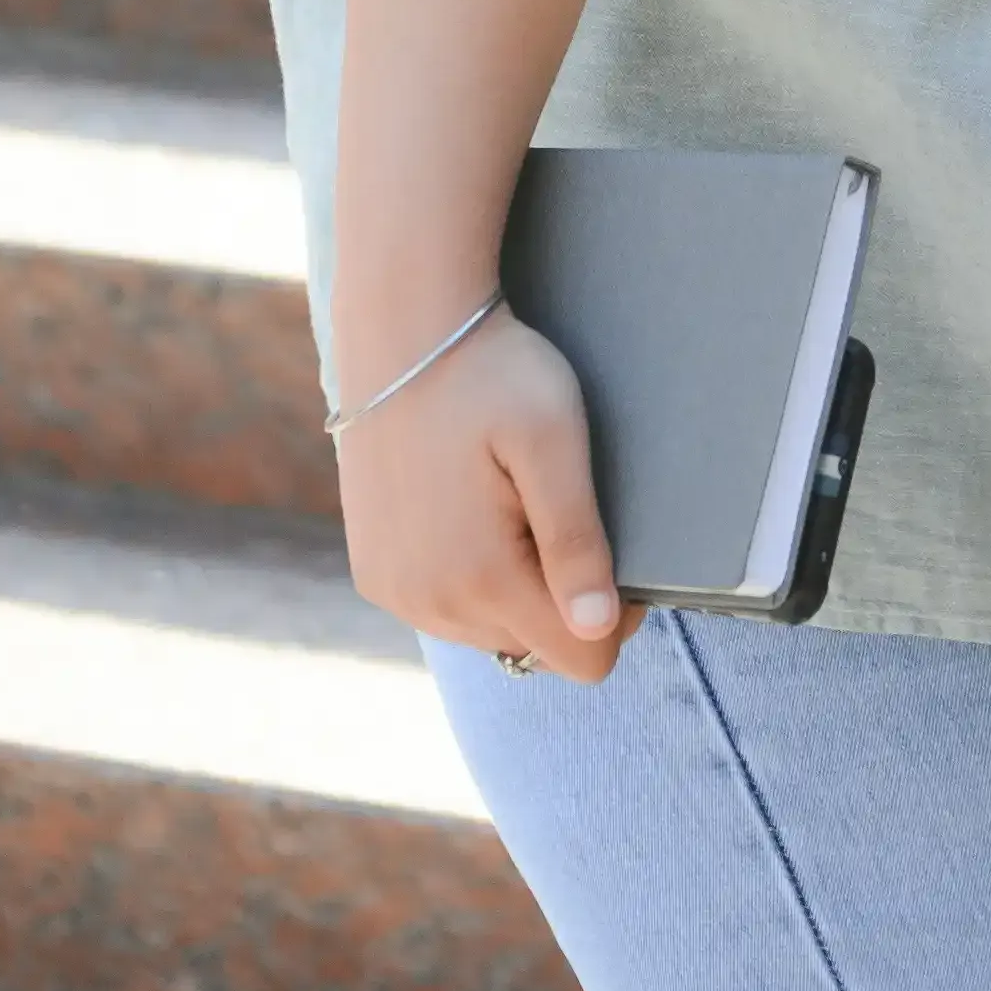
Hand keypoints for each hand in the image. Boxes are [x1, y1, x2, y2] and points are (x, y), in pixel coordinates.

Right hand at [333, 306, 631, 683]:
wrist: (402, 331)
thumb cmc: (491, 374)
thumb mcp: (553, 442)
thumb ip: (576, 541)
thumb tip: (597, 629)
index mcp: (480, 578)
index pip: (582, 659)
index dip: (615, 614)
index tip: (610, 547)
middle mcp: (428, 602)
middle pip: (536, 646)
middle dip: (560, 595)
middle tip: (554, 508)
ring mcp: (395, 590)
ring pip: (491, 631)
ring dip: (514, 587)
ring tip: (508, 502)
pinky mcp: (375, 573)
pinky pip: (446, 608)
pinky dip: (471, 576)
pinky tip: (470, 510)